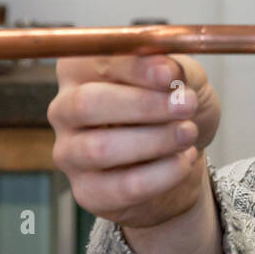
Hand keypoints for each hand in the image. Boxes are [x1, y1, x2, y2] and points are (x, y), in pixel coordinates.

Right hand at [48, 54, 220, 229]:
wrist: (181, 159)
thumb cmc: (173, 109)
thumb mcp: (185, 79)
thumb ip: (175, 68)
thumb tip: (166, 67)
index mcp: (80, 69)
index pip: (96, 62)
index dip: (135, 67)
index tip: (170, 74)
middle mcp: (64, 109)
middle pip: (86, 104)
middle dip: (143, 105)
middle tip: (186, 105)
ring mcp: (69, 153)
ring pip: (100, 148)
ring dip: (155, 140)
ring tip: (189, 133)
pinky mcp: (87, 191)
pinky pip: (124, 186)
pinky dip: (164, 173)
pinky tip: (184, 160)